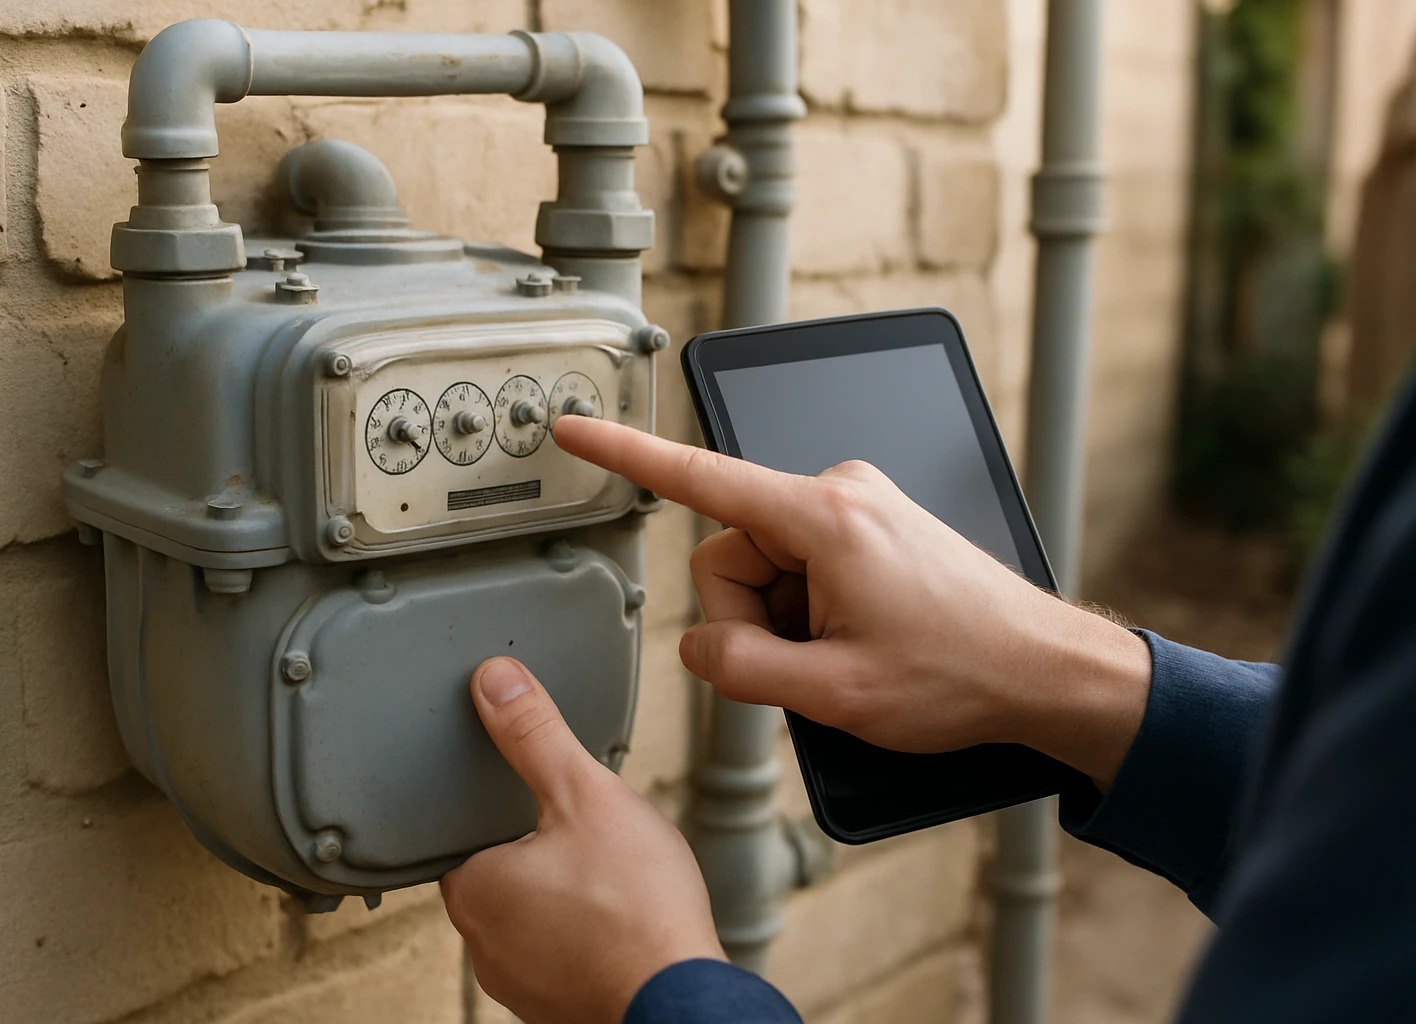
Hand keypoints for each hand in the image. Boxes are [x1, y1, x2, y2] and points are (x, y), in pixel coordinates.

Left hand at [441, 658, 724, 1022]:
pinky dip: (585, 933)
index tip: (541, 801)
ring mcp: (520, 983)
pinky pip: (560, 954)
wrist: (681, 997)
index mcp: (474, 889)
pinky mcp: (557, 1007)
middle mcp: (482, 945)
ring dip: (564, 895)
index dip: (505, 808)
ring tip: (611, 878)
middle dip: (541, 850)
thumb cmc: (638, 911)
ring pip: (532, 917)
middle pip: (500, 872)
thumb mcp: (586, 794)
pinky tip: (621, 919)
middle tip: (589, 836)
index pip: (463, 831)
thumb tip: (494, 682)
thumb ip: (535, 735)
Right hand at [553, 416, 1151, 786]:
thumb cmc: (964, 673)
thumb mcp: (831, 692)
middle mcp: (840, 493)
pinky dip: (813, 611)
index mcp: (825, 516)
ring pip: (767, 567)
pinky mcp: (871, 527)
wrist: (1043, 671)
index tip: (577, 429)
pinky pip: (804, 566)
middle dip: (755, 618)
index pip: (699, 477)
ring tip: (850, 655)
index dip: (626, 454)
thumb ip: (739, 665)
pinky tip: (861, 640)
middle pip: (733, 553)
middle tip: (813, 664)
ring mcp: (858, 507)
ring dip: (788, 621)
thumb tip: (701, 645)